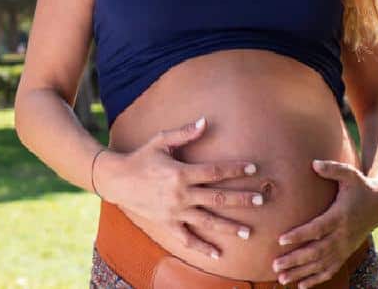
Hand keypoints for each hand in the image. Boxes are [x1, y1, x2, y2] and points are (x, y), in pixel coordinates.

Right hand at [95, 115, 265, 260]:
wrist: (117, 180)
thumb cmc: (141, 157)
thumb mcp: (160, 141)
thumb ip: (184, 133)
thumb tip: (205, 122)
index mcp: (181, 172)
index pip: (214, 171)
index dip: (235, 169)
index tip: (253, 168)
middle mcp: (181, 194)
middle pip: (217, 197)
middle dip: (241, 199)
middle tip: (261, 200)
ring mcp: (175, 211)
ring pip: (207, 221)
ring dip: (229, 227)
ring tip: (248, 232)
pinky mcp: (168, 223)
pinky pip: (187, 238)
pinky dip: (202, 247)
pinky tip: (218, 255)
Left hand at [270, 159, 377, 287]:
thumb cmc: (359, 186)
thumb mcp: (350, 174)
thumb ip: (333, 168)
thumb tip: (314, 163)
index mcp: (339, 216)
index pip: (318, 228)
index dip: (300, 235)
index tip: (281, 239)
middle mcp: (342, 235)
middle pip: (316, 251)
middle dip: (295, 260)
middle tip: (275, 265)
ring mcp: (344, 247)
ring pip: (321, 264)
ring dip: (301, 273)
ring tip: (281, 279)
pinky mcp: (345, 253)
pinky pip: (330, 270)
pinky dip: (316, 279)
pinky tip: (300, 286)